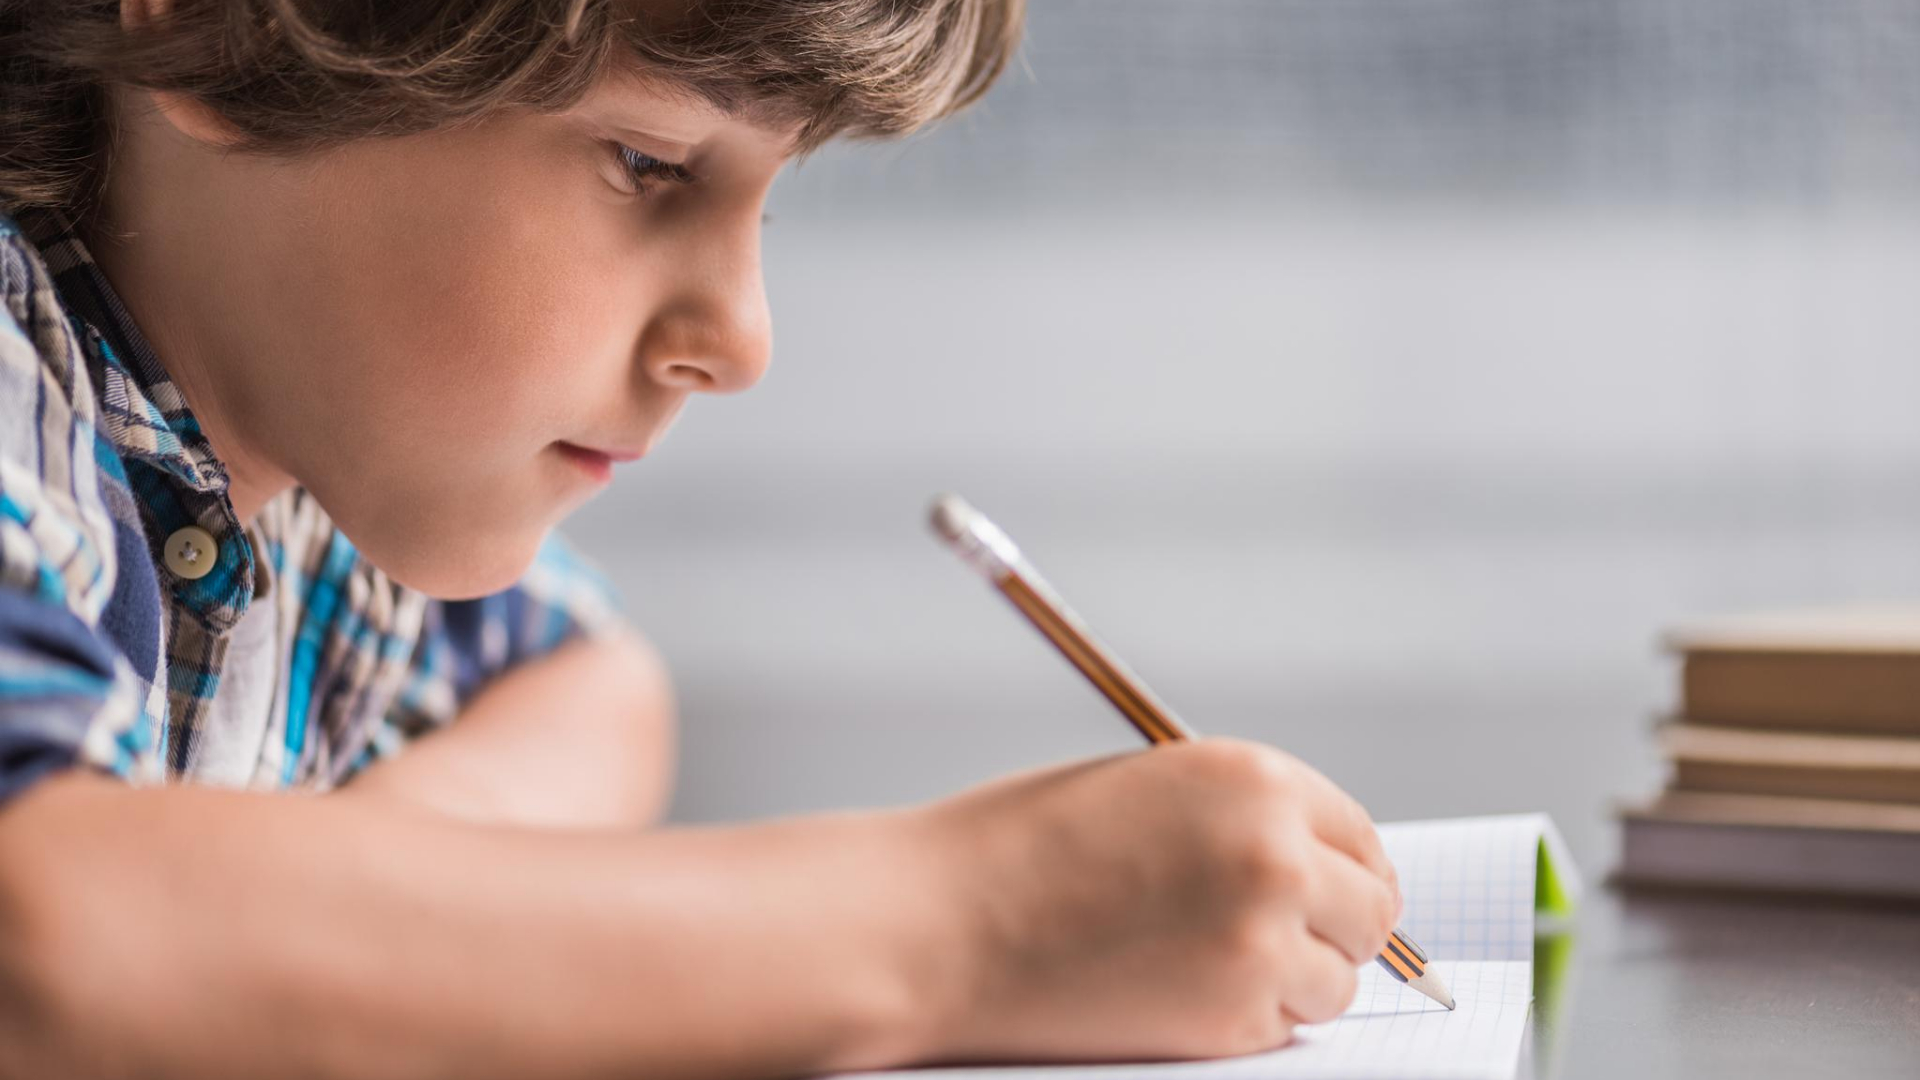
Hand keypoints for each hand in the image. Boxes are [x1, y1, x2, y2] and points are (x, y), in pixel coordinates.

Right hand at [911, 738, 1399, 1063]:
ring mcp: (1259, 945)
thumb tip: (1311, 863)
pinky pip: (1282, 1026)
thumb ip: (1236, 815)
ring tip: (1204, 962)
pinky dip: (1246, 1018)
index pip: (1356, 834)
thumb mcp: (1147, 787)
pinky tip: (1174, 990)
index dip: (1341, 866)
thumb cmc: (1018, 848)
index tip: (1328, 889)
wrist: (939, 925)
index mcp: (1255, 780)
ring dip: (1293, 978)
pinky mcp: (1231, 1020)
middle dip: (1333, 926)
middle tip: (1282, 938)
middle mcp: (1275, 857)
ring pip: (1336, 980)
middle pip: (1371, 910)